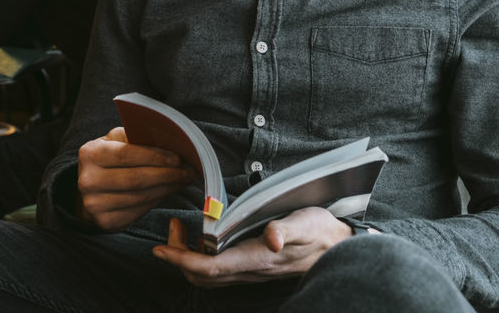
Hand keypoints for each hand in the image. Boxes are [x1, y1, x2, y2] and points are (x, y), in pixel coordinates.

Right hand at [76, 127, 195, 230]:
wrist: (89, 188)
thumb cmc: (108, 159)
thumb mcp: (115, 141)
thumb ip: (135, 137)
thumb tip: (170, 140)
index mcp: (90, 153)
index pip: (126, 154)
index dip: (155, 156)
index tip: (178, 158)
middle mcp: (88, 180)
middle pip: (136, 178)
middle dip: (167, 175)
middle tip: (188, 171)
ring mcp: (95, 204)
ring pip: (140, 197)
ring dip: (166, 188)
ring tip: (182, 180)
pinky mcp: (106, 221)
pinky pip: (139, 211)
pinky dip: (157, 200)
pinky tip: (168, 192)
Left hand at [151, 208, 351, 285]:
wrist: (338, 247)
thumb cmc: (320, 231)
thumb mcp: (305, 223)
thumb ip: (286, 230)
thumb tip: (271, 238)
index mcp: (257, 259)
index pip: (210, 266)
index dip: (182, 259)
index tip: (160, 249)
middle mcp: (249, 270)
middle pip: (201, 275)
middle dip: (178, 255)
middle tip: (173, 227)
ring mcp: (250, 271)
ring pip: (207, 276)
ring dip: (187, 257)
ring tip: (182, 229)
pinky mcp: (251, 267)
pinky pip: (217, 270)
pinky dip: (200, 256)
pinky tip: (203, 236)